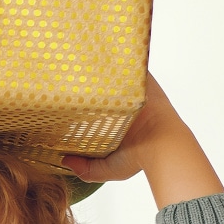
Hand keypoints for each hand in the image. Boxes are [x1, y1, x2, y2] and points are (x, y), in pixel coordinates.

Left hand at [61, 73, 222, 207]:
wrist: (163, 146)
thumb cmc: (138, 158)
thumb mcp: (106, 168)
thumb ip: (86, 168)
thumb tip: (64, 161)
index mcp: (114, 123)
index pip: (94, 109)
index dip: (80, 104)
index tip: (60, 101)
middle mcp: (123, 106)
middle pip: (102, 90)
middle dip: (87, 84)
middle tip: (65, 78)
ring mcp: (133, 92)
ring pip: (115, 76)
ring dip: (101, 69)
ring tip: (79, 62)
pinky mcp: (143, 81)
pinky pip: (131, 65)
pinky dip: (121, 60)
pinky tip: (100, 54)